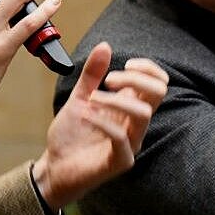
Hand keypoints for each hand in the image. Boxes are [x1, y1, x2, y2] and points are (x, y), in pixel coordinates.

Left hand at [32, 43, 168, 209]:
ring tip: (91, 99)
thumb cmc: (72, 136)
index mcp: (131, 108)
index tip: (125, 64)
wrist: (55, 168)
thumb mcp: (80, 98)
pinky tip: (84, 114)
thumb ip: (92, 75)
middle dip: (136, 79)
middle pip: (158, 94)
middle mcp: (136, 125)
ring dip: (116, 99)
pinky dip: (102, 121)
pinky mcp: (121, 161)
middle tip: (109, 79)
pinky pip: (121, 138)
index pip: (159, 84)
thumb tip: (105, 46)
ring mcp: (131, 144)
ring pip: (142, 113)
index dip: (148, 69)